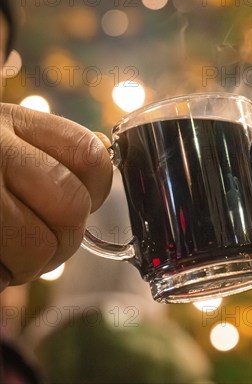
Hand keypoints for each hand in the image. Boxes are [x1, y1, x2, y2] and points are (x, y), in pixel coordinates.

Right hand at [0, 103, 112, 288]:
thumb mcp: (0, 138)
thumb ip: (44, 153)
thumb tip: (93, 178)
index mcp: (10, 122)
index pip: (90, 156)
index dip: (94, 189)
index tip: (78, 203)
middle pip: (70, 207)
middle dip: (64, 237)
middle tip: (40, 244)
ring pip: (40, 247)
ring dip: (31, 264)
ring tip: (6, 255)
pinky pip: (3, 270)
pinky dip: (2, 276)